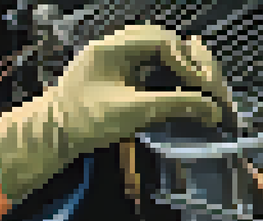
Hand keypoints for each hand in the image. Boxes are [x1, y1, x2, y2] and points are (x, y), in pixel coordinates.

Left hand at [0, 24, 233, 203]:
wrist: (52, 136)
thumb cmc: (81, 122)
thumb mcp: (133, 112)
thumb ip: (174, 105)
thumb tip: (209, 107)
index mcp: (113, 48)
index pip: (163, 42)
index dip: (188, 63)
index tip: (202, 87)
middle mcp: (116, 48)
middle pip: (167, 42)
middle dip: (193, 62)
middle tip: (210, 86)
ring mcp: (117, 61)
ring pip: (161, 52)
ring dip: (185, 67)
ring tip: (204, 86)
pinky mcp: (119, 76)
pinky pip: (152, 65)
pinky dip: (172, 75)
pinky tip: (185, 89)